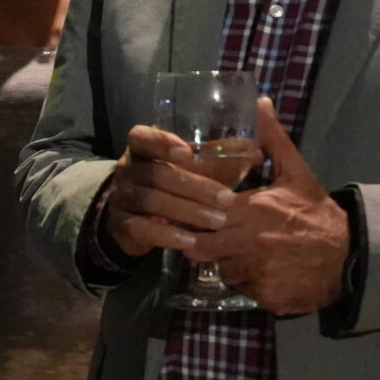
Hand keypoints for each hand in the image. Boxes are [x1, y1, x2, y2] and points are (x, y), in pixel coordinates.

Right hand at [99, 125, 234, 257]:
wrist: (135, 217)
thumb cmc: (171, 184)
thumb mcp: (189, 167)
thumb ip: (217, 158)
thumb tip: (258, 152)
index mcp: (142, 149)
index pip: (141, 137)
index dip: (161, 142)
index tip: (188, 152)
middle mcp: (127, 170)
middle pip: (155, 174)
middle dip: (193, 186)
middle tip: (227, 199)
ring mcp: (121, 197)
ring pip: (150, 201)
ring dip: (186, 211)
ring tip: (216, 222)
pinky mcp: (122, 224)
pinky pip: (141, 228)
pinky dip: (166, 235)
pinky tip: (190, 242)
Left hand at [179, 99, 350, 314]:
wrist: (350, 256)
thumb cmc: (317, 213)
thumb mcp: (297, 174)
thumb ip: (273, 140)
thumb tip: (260, 102)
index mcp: (253, 210)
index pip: (202, 215)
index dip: (193, 217)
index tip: (192, 214)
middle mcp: (251, 243)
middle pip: (201, 247)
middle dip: (201, 244)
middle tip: (212, 237)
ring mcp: (258, 272)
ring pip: (221, 270)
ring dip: (227, 263)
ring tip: (244, 252)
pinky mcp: (267, 297)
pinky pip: (243, 290)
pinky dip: (249, 283)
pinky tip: (264, 272)